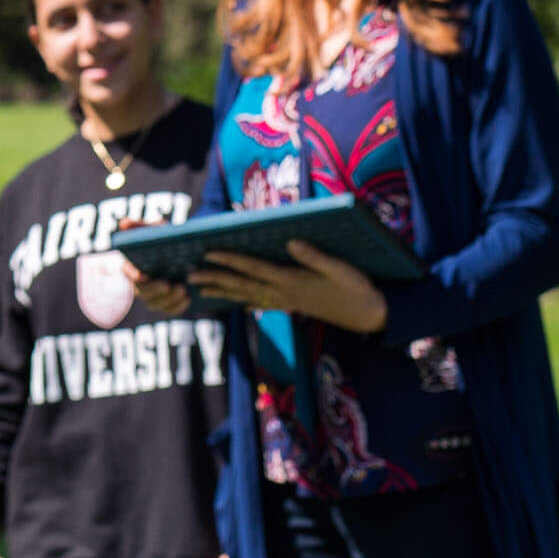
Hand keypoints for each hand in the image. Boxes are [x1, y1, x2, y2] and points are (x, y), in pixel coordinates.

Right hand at [115, 218, 193, 315]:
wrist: (184, 250)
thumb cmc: (165, 238)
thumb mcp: (155, 229)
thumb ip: (140, 227)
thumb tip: (123, 223)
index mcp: (133, 266)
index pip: (128, 273)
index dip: (133, 276)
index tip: (142, 275)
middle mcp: (140, 284)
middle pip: (143, 293)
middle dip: (155, 290)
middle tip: (168, 284)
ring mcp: (153, 296)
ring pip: (156, 304)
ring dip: (169, 299)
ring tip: (182, 289)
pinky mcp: (167, 303)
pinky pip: (169, 310)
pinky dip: (178, 307)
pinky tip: (188, 298)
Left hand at [187, 240, 388, 334]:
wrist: (369, 315)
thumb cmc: (356, 287)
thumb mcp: (340, 268)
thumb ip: (315, 256)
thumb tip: (289, 242)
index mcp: (292, 281)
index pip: (254, 269)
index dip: (230, 261)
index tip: (208, 253)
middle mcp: (284, 293)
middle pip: (242, 285)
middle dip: (215, 279)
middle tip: (188, 276)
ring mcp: (287, 301)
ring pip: (247, 296)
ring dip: (222, 291)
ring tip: (199, 289)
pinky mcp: (292, 305)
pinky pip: (261, 303)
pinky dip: (243, 300)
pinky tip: (233, 300)